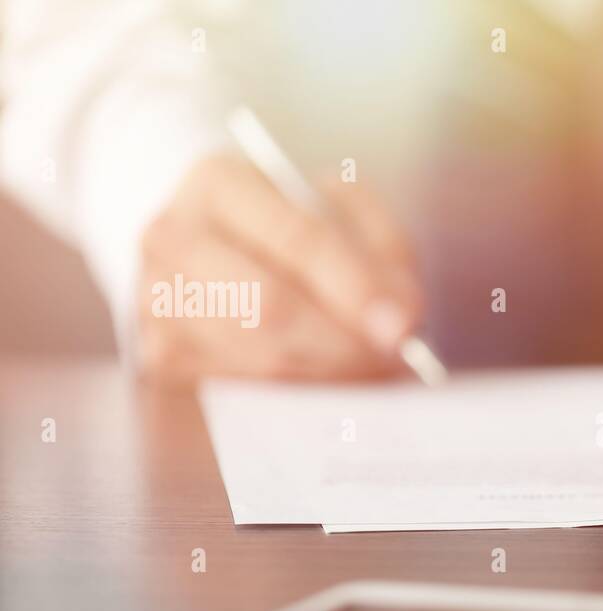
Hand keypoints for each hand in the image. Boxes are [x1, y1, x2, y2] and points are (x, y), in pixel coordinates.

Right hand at [136, 154, 422, 380]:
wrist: (214, 245)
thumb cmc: (290, 226)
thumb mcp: (342, 211)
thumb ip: (381, 248)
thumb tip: (402, 314)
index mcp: (218, 183)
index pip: (295, 238)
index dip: (354, 286)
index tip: (402, 323)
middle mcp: (172, 238)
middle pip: (268, 306)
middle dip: (343, 340)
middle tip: (394, 357)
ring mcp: (156, 300)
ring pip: (259, 356)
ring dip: (329, 371)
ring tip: (369, 366)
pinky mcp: (161, 356)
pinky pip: (244, 390)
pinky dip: (298, 392)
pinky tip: (325, 378)